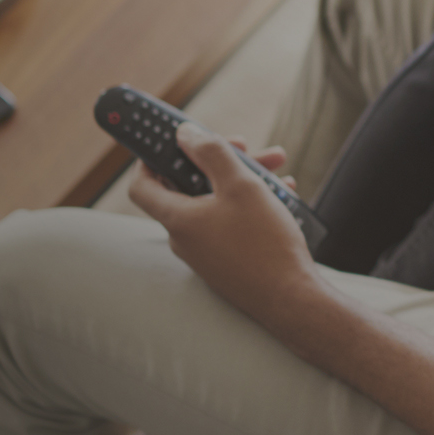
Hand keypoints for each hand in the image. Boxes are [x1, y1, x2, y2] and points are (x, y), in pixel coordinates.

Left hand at [128, 126, 314, 324]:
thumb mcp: (241, 186)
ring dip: (242, 180)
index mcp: (178, 218)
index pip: (142, 184)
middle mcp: (185, 238)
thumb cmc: (264, 243)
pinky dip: (250, 205)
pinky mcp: (226, 262)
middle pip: (189, 187)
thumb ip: (212, 154)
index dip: (150, 157)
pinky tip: (282, 196)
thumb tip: (185, 135)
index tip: (171, 140)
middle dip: (218, 161)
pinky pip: (230, 223)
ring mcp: (205, 252)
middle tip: (246, 146)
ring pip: (216, 203)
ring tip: (277, 169)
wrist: (291, 299)